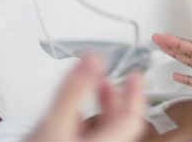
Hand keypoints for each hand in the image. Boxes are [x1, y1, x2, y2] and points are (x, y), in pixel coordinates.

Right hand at [25, 54, 145, 141]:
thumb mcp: (56, 123)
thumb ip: (75, 90)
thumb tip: (93, 59)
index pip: (132, 119)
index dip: (135, 94)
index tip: (135, 76)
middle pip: (119, 126)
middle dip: (115, 99)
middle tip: (110, 80)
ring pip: (103, 133)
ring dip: (100, 111)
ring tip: (91, 93)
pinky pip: (89, 139)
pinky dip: (85, 124)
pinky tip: (72, 117)